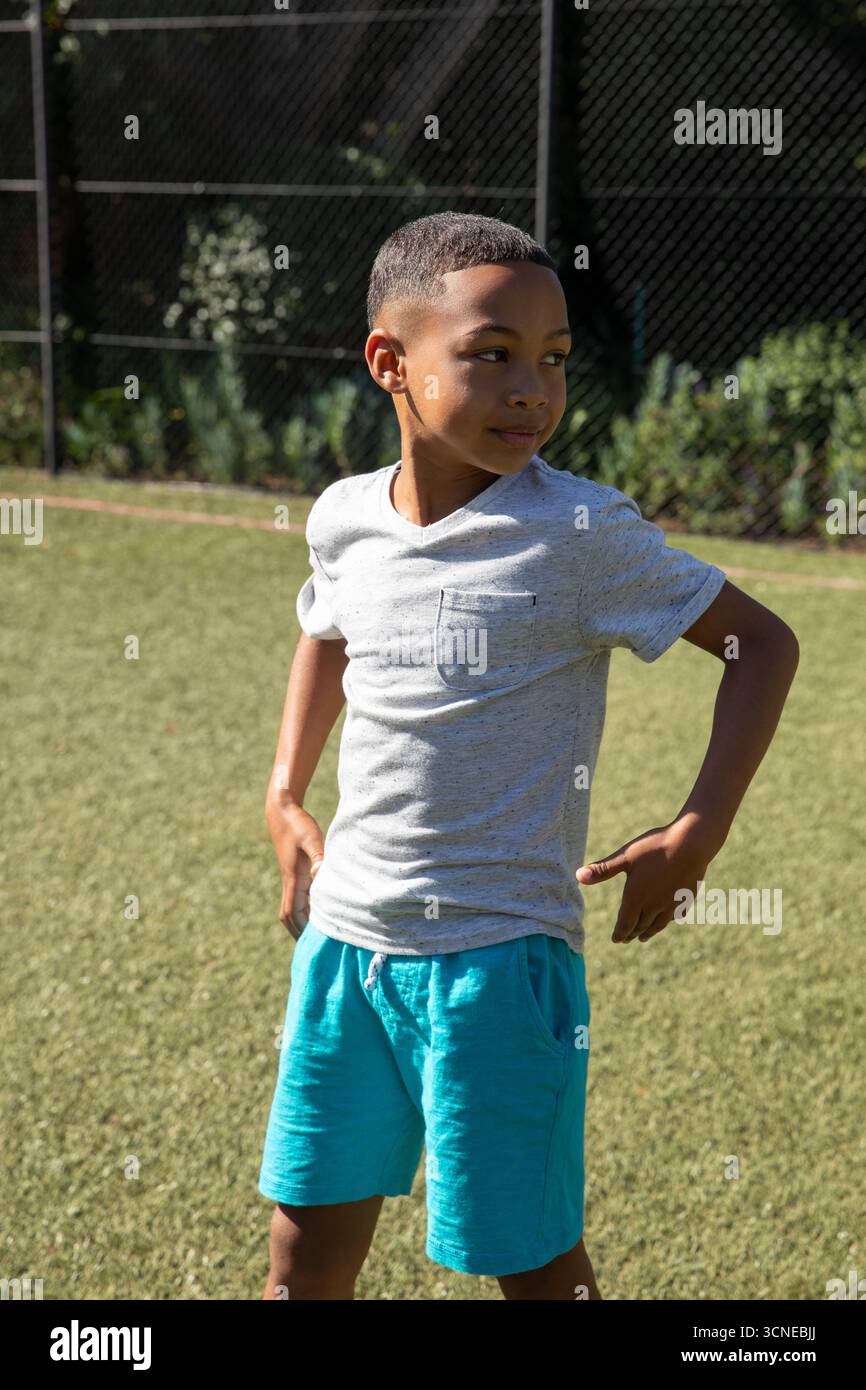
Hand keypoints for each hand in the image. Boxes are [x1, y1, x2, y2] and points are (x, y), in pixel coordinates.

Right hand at [265, 798, 324, 940]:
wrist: (282, 809)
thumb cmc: (298, 823)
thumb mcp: (311, 838)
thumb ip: (318, 856)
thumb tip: (320, 875)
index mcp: (293, 877)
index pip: (292, 911)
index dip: (300, 927)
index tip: (311, 942)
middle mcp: (290, 880)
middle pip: (289, 915)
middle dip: (298, 931)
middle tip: (312, 948)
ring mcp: (291, 876)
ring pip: (292, 906)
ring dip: (301, 921)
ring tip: (315, 936)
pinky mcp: (295, 870)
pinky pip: (297, 896)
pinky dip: (304, 908)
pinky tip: (317, 911)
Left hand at [576, 817, 722, 943]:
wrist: (690, 843)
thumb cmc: (655, 847)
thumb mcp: (625, 856)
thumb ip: (603, 869)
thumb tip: (578, 876)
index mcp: (636, 897)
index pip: (625, 923)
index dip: (620, 933)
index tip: (616, 939)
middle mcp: (654, 905)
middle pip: (641, 925)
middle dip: (632, 933)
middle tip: (627, 939)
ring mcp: (672, 904)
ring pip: (658, 924)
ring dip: (649, 932)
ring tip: (644, 937)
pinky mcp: (686, 898)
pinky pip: (675, 915)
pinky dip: (668, 921)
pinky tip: (668, 919)